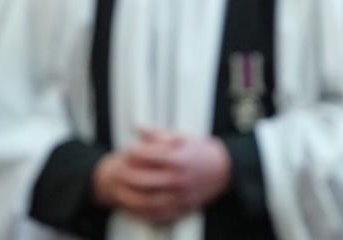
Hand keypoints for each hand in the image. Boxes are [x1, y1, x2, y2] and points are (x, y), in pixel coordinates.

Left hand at [92, 129, 230, 224]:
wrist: (225, 170)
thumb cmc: (201, 150)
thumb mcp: (182, 137)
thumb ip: (157, 133)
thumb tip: (135, 127)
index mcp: (178, 159)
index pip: (148, 156)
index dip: (133, 153)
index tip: (127, 150)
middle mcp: (178, 179)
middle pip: (144, 180)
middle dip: (127, 176)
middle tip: (118, 171)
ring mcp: (180, 196)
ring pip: (148, 201)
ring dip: (130, 197)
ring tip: (120, 190)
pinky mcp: (183, 208)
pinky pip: (159, 215)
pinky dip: (144, 213)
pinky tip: (134, 206)